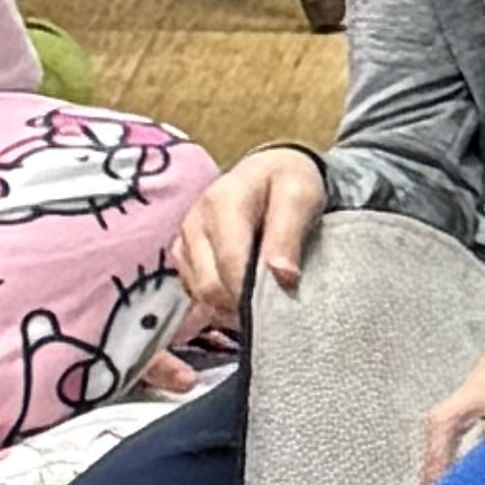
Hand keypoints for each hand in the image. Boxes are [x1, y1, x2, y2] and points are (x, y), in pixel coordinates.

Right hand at [177, 142, 326, 336]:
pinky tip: (240, 303)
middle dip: (240, 305)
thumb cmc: (289, 181)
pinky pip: (193, 290)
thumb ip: (288, 236)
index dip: (251, 292)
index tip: (276, 309)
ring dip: (227, 308)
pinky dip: (216, 303)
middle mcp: (195, 221)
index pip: (230, 262)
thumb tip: (284, 278)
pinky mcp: (183, 252)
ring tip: (259, 310)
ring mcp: (185, 238)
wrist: (270, 169)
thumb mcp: (300, 198)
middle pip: (209, 283)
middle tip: (271, 315)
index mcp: (222, 203)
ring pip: (198, 292)